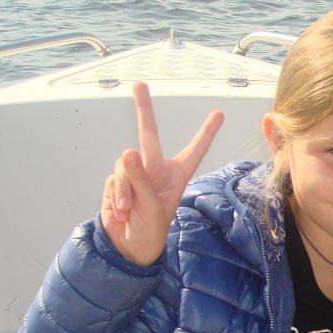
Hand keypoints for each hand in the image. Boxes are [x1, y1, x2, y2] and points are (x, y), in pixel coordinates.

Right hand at [100, 81, 223, 264]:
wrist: (128, 247)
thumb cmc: (150, 231)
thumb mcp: (152, 207)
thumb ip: (141, 179)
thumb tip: (128, 151)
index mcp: (176, 176)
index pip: (194, 151)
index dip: (206, 133)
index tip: (219, 113)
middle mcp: (156, 170)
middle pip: (149, 134)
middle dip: (143, 109)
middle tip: (139, 84)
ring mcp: (135, 174)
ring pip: (125, 165)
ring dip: (125, 190)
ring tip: (130, 211)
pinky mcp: (117, 181)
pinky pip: (114, 179)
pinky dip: (116, 196)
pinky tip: (121, 212)